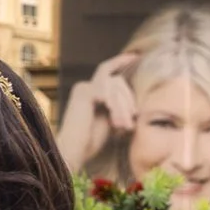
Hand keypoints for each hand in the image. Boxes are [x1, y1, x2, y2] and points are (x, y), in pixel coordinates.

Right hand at [56, 49, 141, 171]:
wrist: (73, 152)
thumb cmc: (90, 141)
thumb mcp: (109, 120)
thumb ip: (118, 107)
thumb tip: (135, 106)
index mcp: (90, 91)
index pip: (110, 73)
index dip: (121, 61)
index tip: (136, 56)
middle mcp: (85, 86)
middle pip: (116, 80)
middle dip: (128, 99)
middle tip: (131, 120)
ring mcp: (83, 88)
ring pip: (114, 86)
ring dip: (122, 108)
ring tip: (123, 127)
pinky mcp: (84, 94)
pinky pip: (108, 93)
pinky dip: (115, 108)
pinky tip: (115, 122)